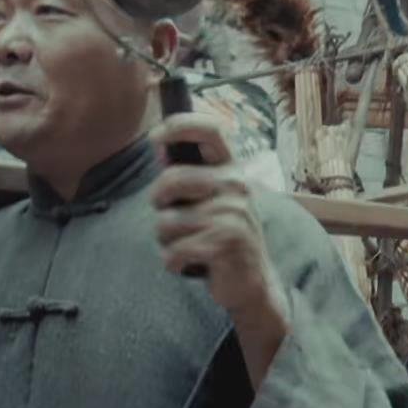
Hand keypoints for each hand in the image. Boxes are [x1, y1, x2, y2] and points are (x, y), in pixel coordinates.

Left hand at [148, 114, 284, 317]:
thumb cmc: (222, 236)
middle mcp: (235, 186)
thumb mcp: (212, 200)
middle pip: (170, 180)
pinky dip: (172, 261)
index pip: (210, 130)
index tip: (155, 137)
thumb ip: (188, 175)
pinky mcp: (225, 243)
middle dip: (158, 202)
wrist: (252, 282)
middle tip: (171, 218)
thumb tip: (158, 146)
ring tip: (188, 245)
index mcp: (231, 170)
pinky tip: (189, 263)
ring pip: (166, 222)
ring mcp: (233, 214)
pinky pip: (174, 250)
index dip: (179, 125)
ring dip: (166, 240)